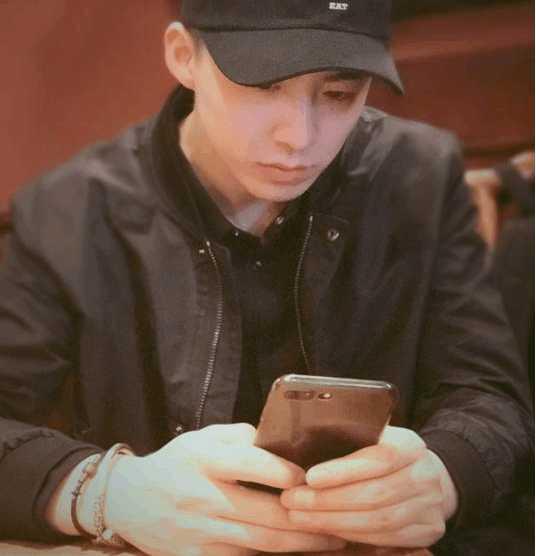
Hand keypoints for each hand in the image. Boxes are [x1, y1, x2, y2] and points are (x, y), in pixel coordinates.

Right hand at [102, 423, 346, 555]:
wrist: (129, 499)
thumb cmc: (176, 462)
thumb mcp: (203, 438)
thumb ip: (242, 437)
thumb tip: (283, 443)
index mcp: (204, 460)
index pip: (249, 464)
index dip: (283, 471)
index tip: (309, 477)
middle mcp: (202, 497)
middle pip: (263, 514)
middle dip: (306, 521)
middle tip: (340, 521)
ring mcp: (198, 533)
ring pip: (258, 544)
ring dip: (298, 545)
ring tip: (331, 541)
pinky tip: (295, 555)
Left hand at [281, 426, 456, 548]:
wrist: (427, 474)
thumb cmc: (385, 450)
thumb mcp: (374, 435)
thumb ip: (351, 436)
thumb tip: (304, 437)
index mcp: (410, 444)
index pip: (377, 458)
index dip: (342, 471)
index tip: (310, 477)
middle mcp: (425, 474)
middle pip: (374, 494)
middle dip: (327, 501)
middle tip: (292, 500)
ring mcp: (430, 506)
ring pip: (377, 520)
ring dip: (333, 521)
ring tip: (300, 516)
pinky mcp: (427, 530)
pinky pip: (384, 537)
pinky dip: (351, 534)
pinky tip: (325, 529)